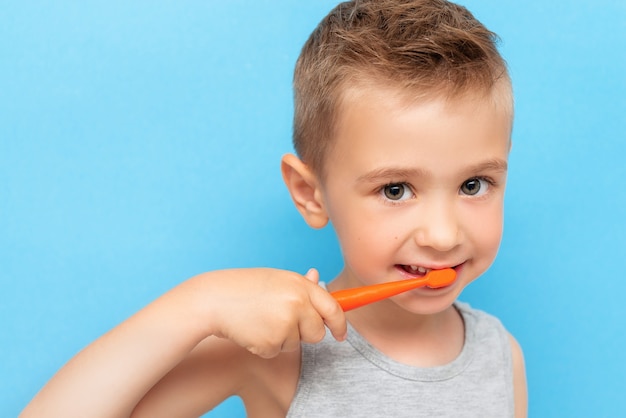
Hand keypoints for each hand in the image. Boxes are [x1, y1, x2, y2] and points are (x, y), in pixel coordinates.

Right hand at [202, 268, 346, 358]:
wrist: (213, 300)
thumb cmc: (243, 288)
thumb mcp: (275, 280)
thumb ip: (299, 286)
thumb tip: (317, 277)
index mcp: (300, 285)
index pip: (333, 307)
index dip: (340, 323)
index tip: (341, 334)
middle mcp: (297, 303)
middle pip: (317, 332)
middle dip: (305, 334)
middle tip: (282, 323)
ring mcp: (286, 323)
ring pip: (296, 344)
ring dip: (282, 339)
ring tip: (260, 320)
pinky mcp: (272, 342)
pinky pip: (277, 352)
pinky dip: (266, 346)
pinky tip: (252, 330)